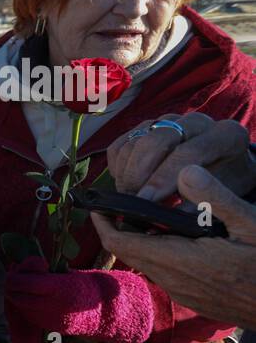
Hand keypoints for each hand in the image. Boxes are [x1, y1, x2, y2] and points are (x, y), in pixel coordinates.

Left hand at [4, 257, 151, 342]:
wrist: (104, 311)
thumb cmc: (83, 285)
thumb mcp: (65, 273)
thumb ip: (41, 271)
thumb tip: (17, 266)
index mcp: (57, 288)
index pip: (23, 282)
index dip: (18, 273)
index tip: (23, 268)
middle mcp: (50, 306)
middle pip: (14, 294)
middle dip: (12, 283)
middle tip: (19, 274)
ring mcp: (46, 319)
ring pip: (18, 304)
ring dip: (18, 293)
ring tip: (27, 284)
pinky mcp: (46, 327)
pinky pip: (27, 313)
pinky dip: (26, 304)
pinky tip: (35, 297)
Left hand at [92, 165, 255, 328]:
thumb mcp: (251, 224)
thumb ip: (216, 198)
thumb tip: (184, 170)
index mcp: (179, 260)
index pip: (121, 242)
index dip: (102, 223)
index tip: (96, 204)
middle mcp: (173, 280)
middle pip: (129, 252)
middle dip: (119, 227)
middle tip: (121, 201)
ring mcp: (183, 292)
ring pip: (146, 263)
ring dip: (140, 240)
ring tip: (148, 214)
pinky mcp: (194, 298)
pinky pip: (163, 272)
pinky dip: (157, 252)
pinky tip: (176, 237)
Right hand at [107, 113, 255, 202]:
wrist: (223, 165)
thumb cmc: (224, 184)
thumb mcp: (223, 196)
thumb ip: (196, 207)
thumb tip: (161, 221)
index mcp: (224, 135)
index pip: (187, 152)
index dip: (162, 178)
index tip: (145, 201)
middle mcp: (196, 121)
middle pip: (155, 140)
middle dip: (138, 174)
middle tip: (132, 201)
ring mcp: (169, 121)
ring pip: (135, 142)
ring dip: (126, 173)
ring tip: (130, 197)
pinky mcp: (147, 126)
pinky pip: (121, 144)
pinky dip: (117, 166)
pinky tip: (127, 183)